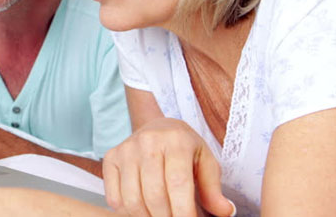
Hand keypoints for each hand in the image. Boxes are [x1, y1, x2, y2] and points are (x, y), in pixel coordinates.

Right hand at [102, 118, 234, 216]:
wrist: (158, 127)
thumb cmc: (185, 148)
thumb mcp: (205, 161)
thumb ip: (213, 188)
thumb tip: (225, 212)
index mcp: (176, 140)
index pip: (178, 184)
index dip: (184, 212)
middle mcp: (148, 141)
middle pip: (154, 195)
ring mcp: (126, 149)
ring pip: (133, 200)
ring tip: (160, 216)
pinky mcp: (111, 157)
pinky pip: (114, 197)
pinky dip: (127, 211)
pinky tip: (142, 208)